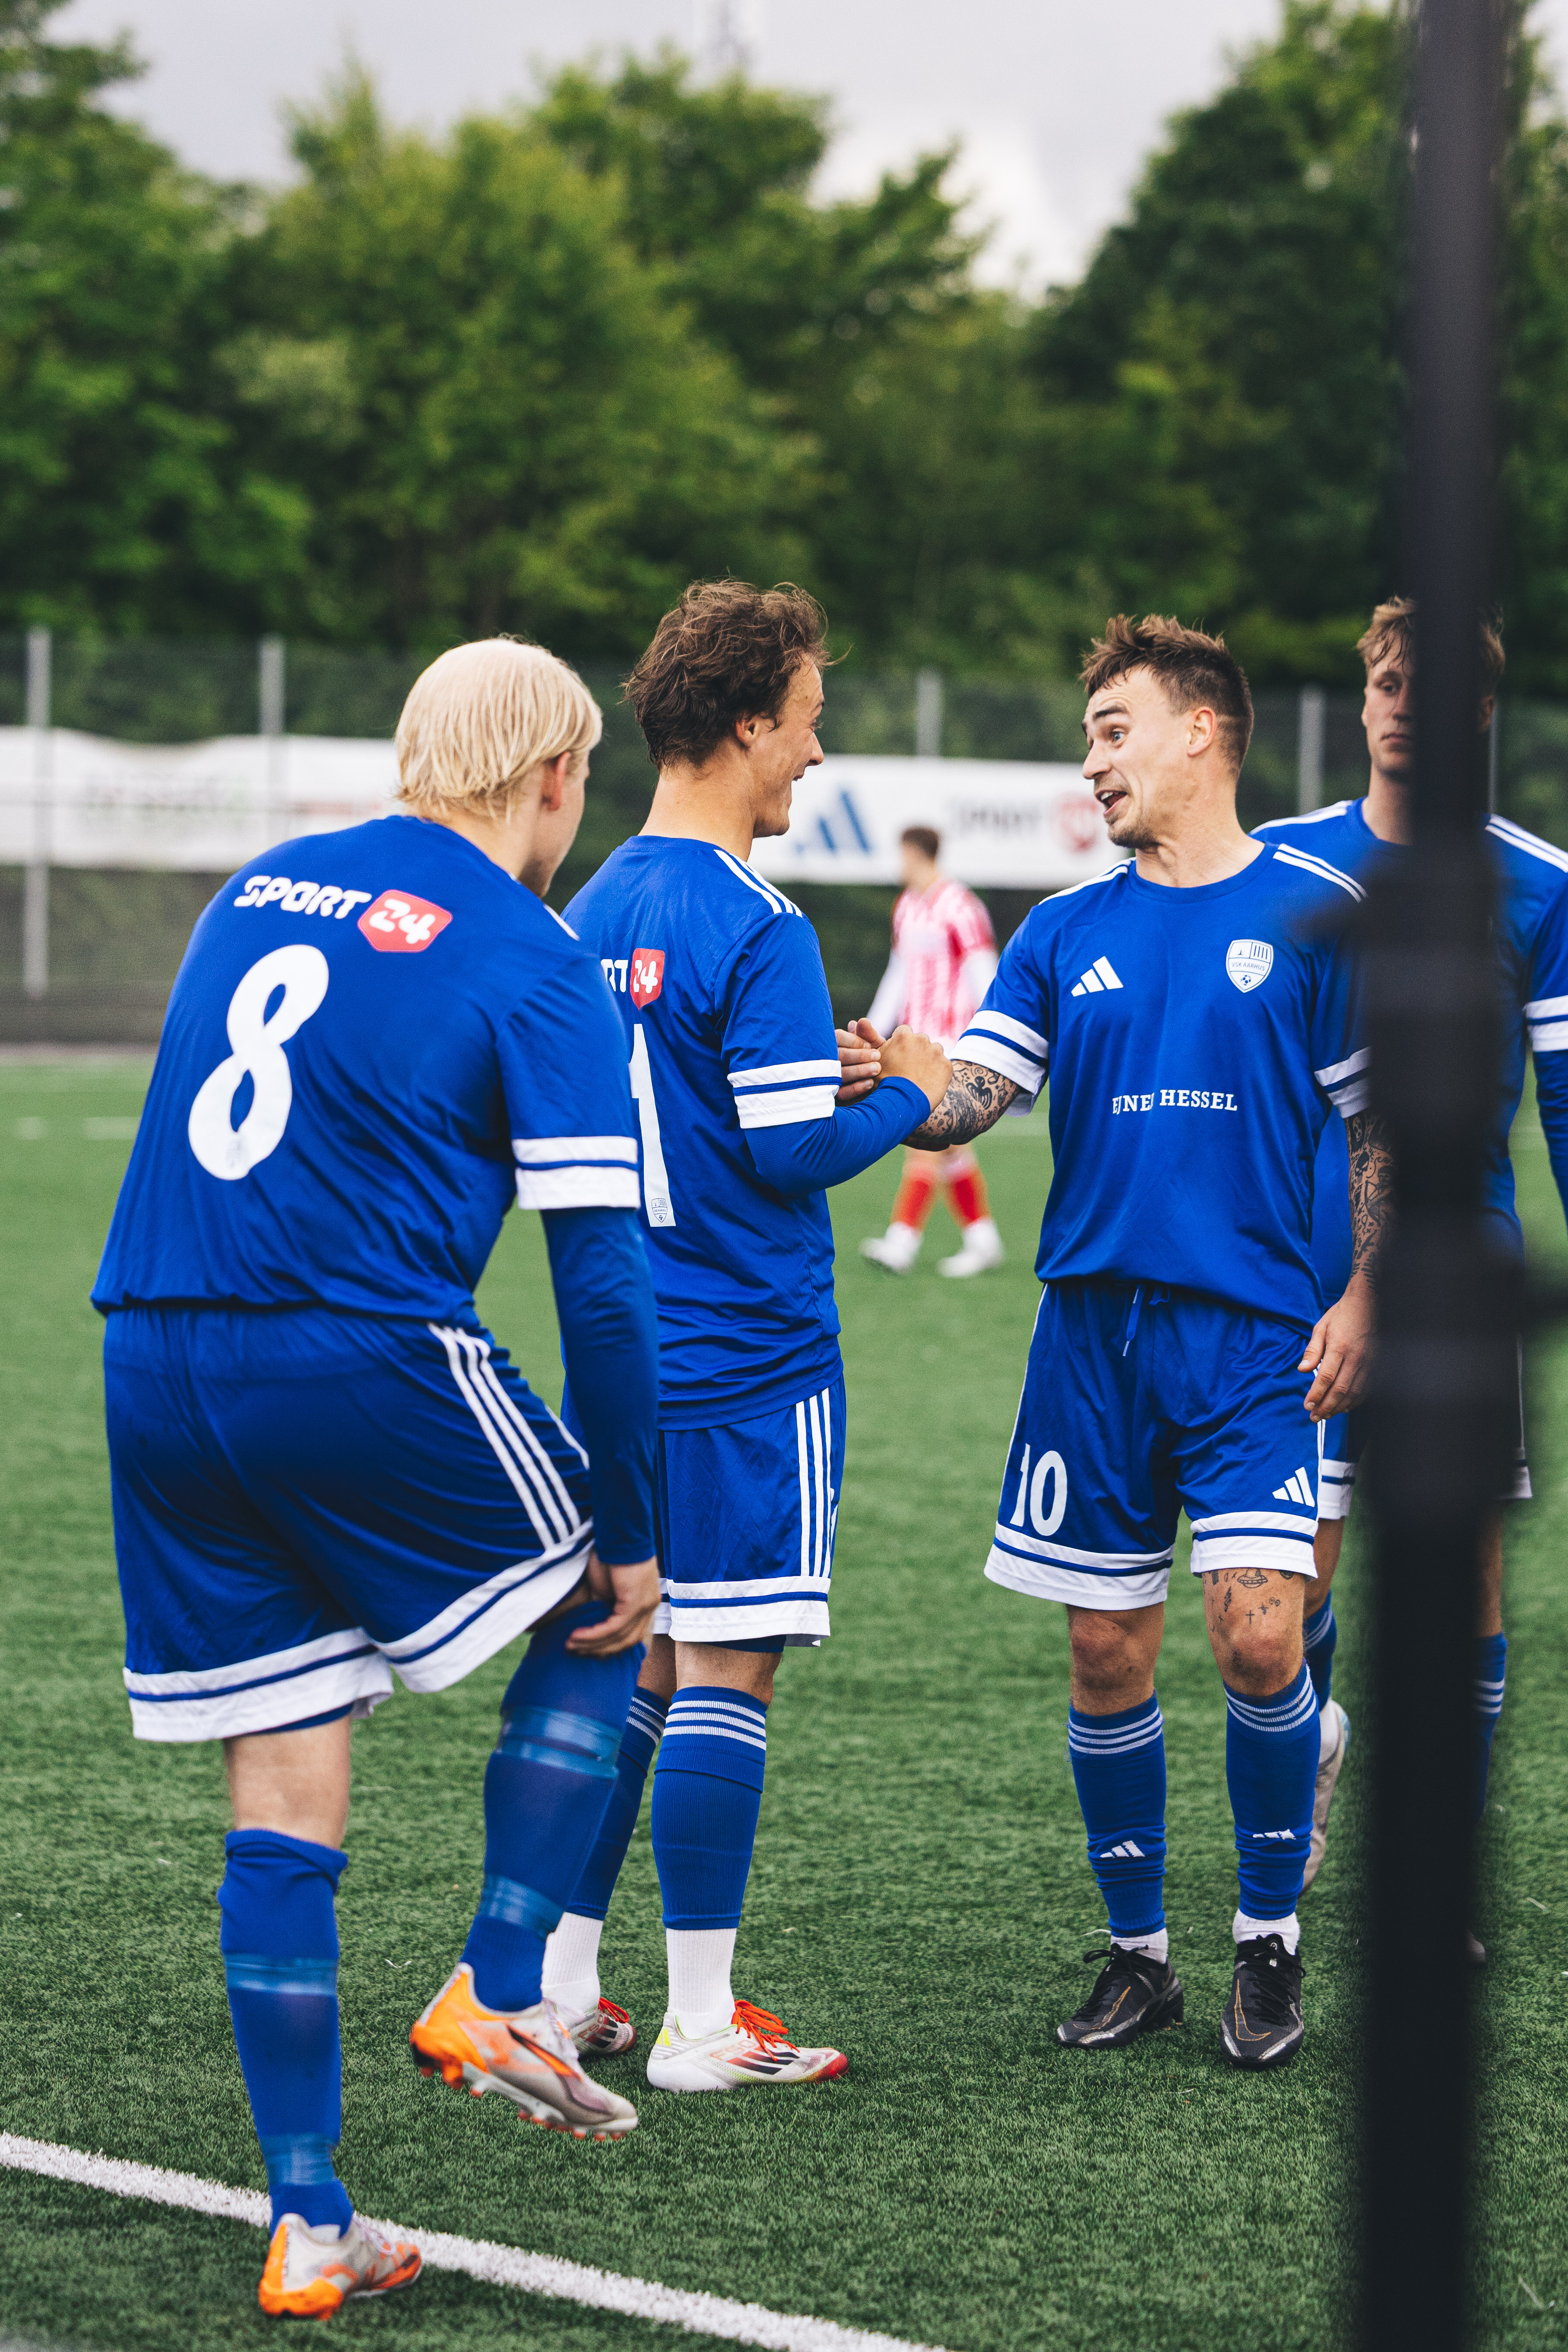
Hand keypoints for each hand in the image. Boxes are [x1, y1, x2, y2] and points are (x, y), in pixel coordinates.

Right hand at [565, 1550, 660, 1654]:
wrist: (617, 1533)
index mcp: (645, 1603)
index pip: (630, 1635)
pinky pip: (615, 1626)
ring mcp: (646, 1605)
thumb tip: (589, 1626)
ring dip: (592, 1644)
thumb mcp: (603, 1588)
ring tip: (571, 1645)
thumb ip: (601, 1607)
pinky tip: (578, 1635)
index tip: (585, 1649)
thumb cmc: (609, 1555)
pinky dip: (595, 1634)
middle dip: (598, 1649)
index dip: (607, 1646)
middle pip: (626, 1642)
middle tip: (574, 1651)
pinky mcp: (636, 1602)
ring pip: (620, 1637)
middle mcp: (649, 1607)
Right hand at [836, 1021, 880, 1104]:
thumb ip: (868, 1034)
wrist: (878, 1086)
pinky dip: (855, 1088)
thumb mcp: (873, 1046)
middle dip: (859, 1056)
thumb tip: (860, 1022)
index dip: (854, 1041)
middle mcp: (828, 1059)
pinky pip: (841, 1092)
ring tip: (877, 1069)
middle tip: (878, 1056)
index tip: (870, 1045)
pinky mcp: (834, 1095)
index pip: (838, 1037)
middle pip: (839, 1055)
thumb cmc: (872, 1060)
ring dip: (859, 1071)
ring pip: (839, 1074)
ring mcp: (828, 1078)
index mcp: (835, 1043)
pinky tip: (869, 1083)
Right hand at [878, 1023, 951, 1114]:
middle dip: (917, 1051)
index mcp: (903, 1035)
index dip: (902, 1044)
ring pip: (935, 1051)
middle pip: (921, 1041)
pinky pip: (944, 1066)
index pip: (905, 1032)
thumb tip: (884, 1039)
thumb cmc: (884, 1084)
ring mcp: (936, 1052)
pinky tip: (929, 1083)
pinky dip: (939, 1073)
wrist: (902, 1104)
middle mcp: (922, 1039)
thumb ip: (883, 1047)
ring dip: (930, 1060)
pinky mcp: (947, 1066)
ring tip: (920, 1077)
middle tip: (910, 1068)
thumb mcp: (875, 1062)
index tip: (900, 1055)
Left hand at [1300, 1272, 1373, 1421]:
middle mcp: (1356, 1358)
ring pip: (1354, 1392)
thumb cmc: (1342, 1315)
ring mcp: (1368, 1362)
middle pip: (1340, 1389)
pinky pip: (1366, 1388)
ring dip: (1339, 1406)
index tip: (1307, 1406)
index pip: (1326, 1378)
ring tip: (1326, 1415)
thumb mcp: (1321, 1327)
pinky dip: (1355, 1401)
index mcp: (1339, 1347)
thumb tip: (1301, 1370)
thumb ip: (1312, 1350)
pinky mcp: (1375, 1365)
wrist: (1368, 1304)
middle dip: (1326, 1406)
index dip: (1316, 1395)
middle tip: (1315, 1417)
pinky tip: (1345, 1406)